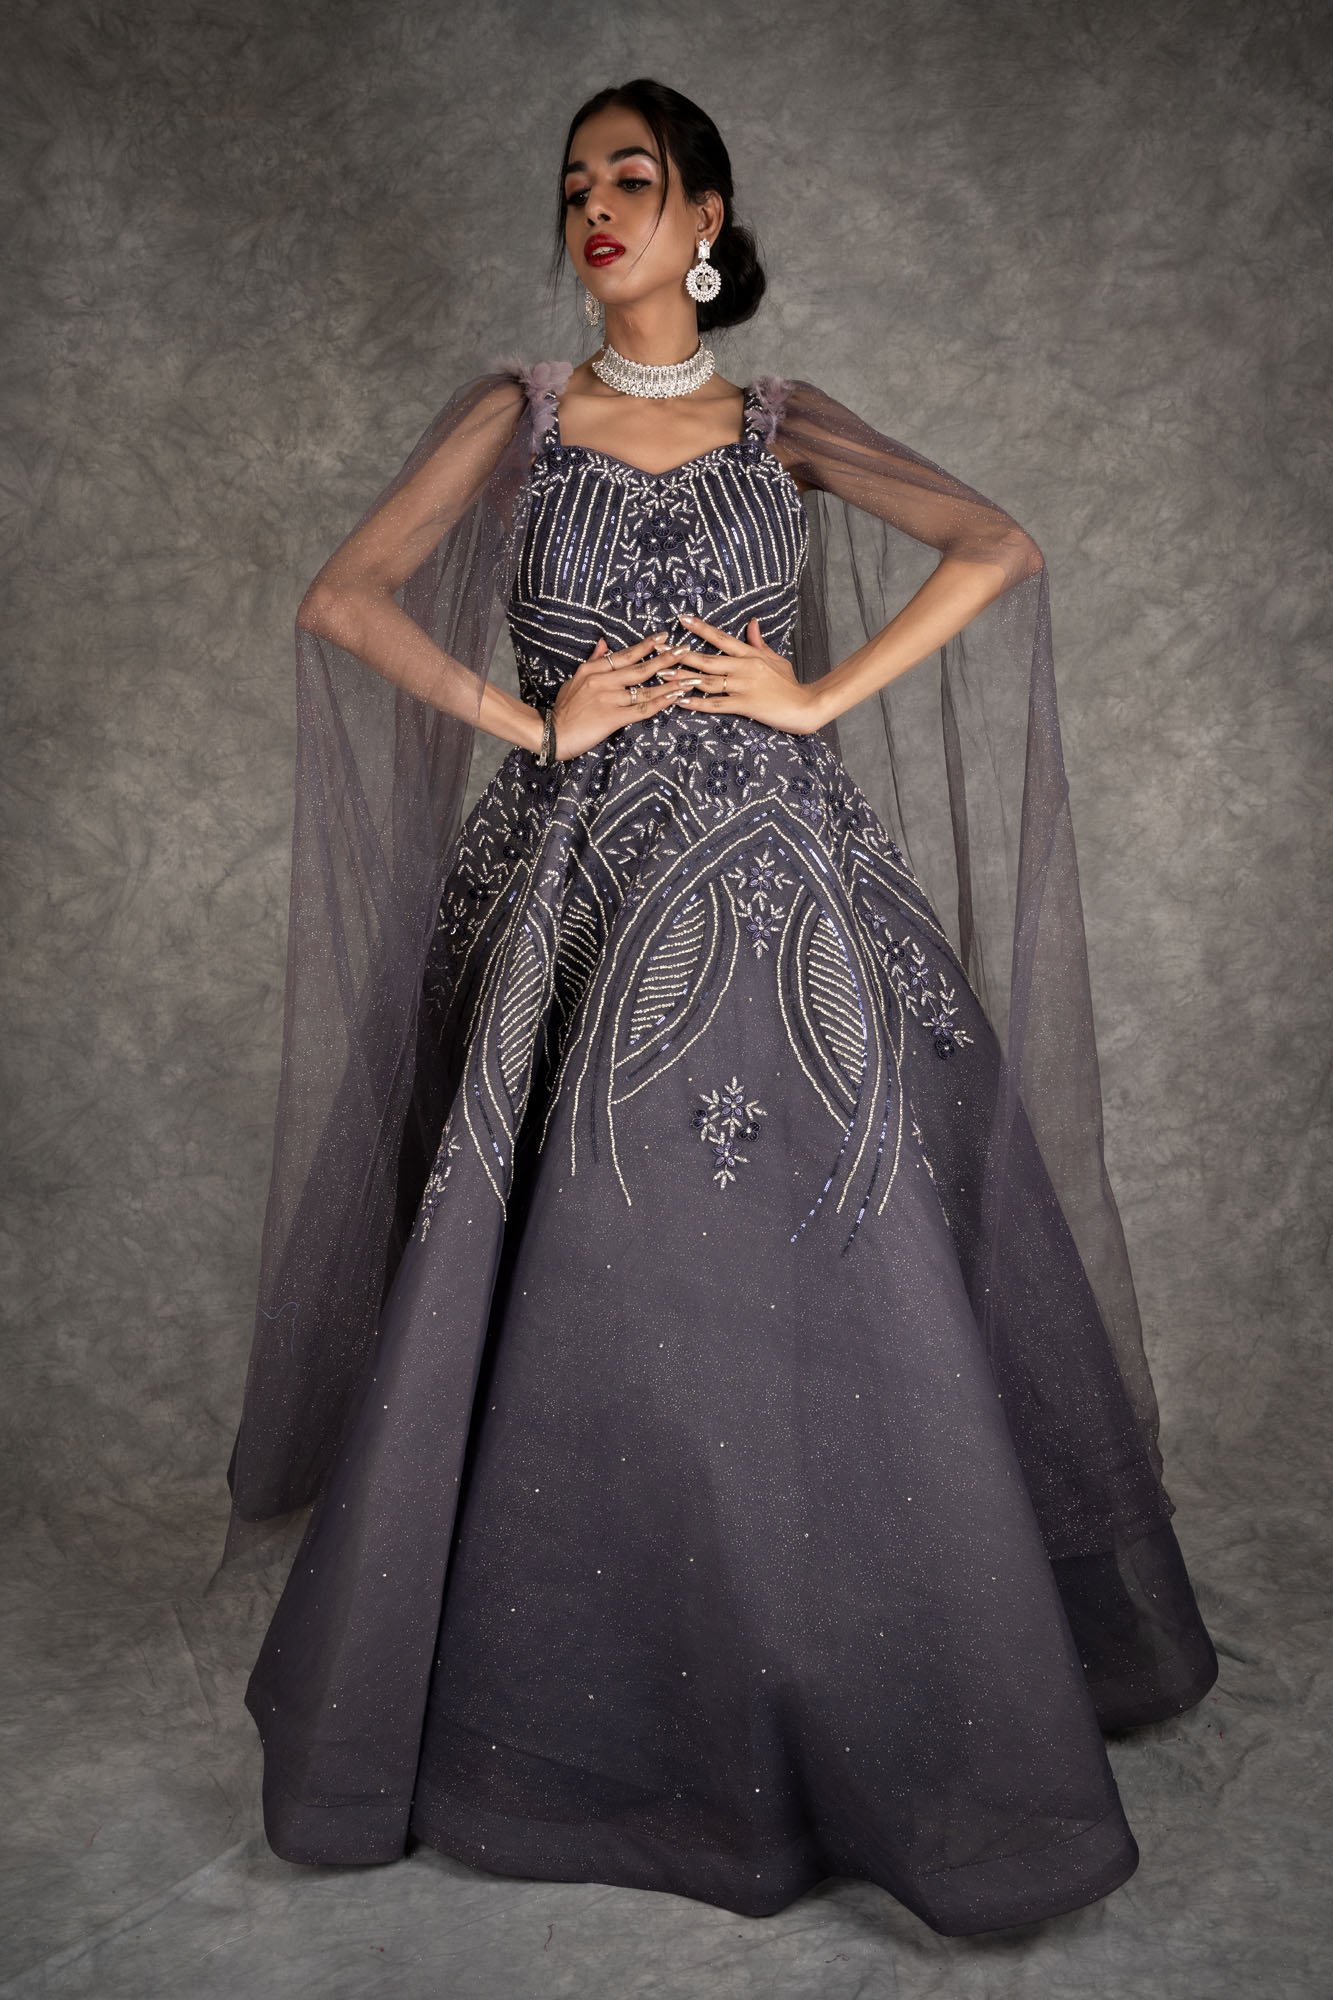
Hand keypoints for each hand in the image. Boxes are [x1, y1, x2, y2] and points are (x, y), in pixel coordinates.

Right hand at [549, 631, 689, 760]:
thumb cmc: (564, 710)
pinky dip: (661, 702)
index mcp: (593, 669)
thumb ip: (593, 661)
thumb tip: (603, 642)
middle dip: (665, 659)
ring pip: (645, 688)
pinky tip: (676, 697)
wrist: (550, 734)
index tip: (664, 637)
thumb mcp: (574, 679)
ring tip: (689, 677)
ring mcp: (608, 698)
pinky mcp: (612, 717)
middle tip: (684, 650)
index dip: (646, 646)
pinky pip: (642, 708)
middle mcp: (602, 680)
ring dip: (670, 682)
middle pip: (640, 668)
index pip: (624, 655)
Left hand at [658, 615, 822, 733]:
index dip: (700, 628)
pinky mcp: (745, 705)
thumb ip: (759, 642)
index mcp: (750, 654)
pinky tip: (681, 701)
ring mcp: (744, 686)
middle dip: (681, 654)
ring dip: (683, 679)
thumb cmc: (790, 684)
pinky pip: (716, 704)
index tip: (681, 619)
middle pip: (707, 659)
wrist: (806, 705)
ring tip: (662, 676)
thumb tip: (751, 622)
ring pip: (707, 680)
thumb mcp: (775, 659)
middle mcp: (744, 667)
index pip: (721, 638)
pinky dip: (697, 703)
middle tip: (659, 650)